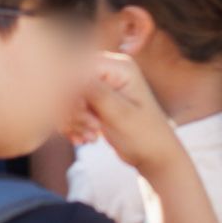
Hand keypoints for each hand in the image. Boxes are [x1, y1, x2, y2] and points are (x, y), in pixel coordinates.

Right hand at [69, 54, 183, 174]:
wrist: (154, 156)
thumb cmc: (144, 135)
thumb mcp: (121, 114)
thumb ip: (96, 93)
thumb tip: (71, 74)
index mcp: (120, 67)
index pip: (80, 68)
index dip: (73, 90)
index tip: (84, 112)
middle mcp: (109, 71)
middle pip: (70, 82)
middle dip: (73, 108)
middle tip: (92, 128)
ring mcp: (101, 86)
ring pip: (67, 97)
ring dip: (74, 120)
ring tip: (92, 137)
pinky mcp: (94, 101)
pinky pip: (70, 109)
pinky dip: (73, 125)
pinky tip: (86, 139)